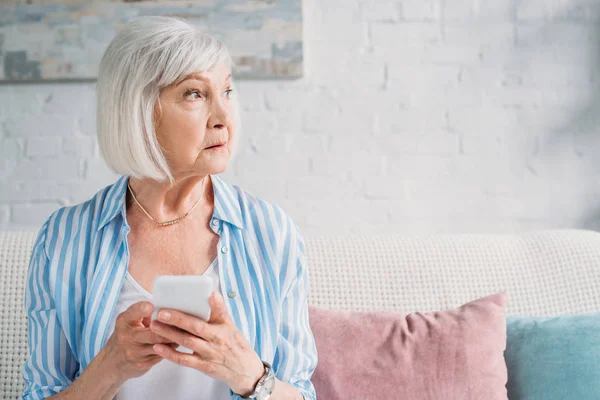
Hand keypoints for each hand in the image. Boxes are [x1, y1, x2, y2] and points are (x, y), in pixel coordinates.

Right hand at [101, 301, 177, 384]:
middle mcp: (127, 337)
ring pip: (160, 345)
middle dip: (169, 329)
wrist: (113, 363)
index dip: (142, 309)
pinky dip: (172, 349)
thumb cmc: (127, 335)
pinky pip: (161, 355)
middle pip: (152, 333)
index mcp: (124, 321)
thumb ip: (144, 314)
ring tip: (187, 332)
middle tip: (184, 322)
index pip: (132, 313)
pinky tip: (180, 342)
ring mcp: (134, 352)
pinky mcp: (141, 364)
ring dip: (174, 339)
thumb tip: (166, 305)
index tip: (150, 306)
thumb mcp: (129, 321)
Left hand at [150, 292, 264, 396]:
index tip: (188, 299)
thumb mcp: (230, 325)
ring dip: (169, 334)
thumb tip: (211, 293)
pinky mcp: (203, 366)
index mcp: (222, 328)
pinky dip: (170, 354)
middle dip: (177, 319)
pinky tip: (158, 347)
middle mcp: (216, 340)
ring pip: (187, 342)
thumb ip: (219, 310)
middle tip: (160, 313)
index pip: (212, 314)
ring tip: (154, 326)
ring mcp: (209, 353)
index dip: (202, 307)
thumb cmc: (234, 343)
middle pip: (195, 328)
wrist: (244, 369)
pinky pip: (184, 360)